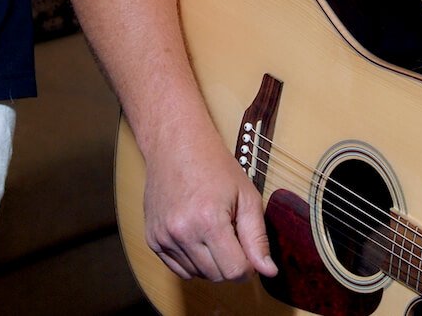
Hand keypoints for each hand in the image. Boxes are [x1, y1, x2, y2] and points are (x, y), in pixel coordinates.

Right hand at [143, 135, 278, 281]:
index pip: (235, 271)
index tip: (248, 248)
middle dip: (230, 263)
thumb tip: (268, 271)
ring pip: (198, 275)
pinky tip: (198, 238)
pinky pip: (179, 270)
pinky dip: (193, 262)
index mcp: (208, 221)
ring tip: (213, 231)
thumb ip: (258, 237)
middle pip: (217, 276)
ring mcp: (164, 237)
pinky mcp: (153, 239)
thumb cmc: (214, 166)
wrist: (176, 146)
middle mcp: (182, 232)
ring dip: (211, 263)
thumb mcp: (247, 196)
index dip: (249, 265)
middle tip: (232, 235)